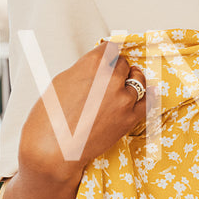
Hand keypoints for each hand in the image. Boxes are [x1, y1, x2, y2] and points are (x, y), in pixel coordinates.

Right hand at [18, 40, 147, 171]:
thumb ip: (84, 70)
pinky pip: (148, 102)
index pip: (111, 48)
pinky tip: (150, 93)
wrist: (53, 150)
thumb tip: (97, 67)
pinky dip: (149, 96)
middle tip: (110, 77)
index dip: (108, 54)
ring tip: (127, 84)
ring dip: (132, 81)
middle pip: (123, 64)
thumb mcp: (62, 81)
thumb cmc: (49, 118)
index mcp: (92, 64)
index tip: (108, 58)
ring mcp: (123, 98)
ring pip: (137, 80)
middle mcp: (110, 78)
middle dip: (117, 69)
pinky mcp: (129, 118)